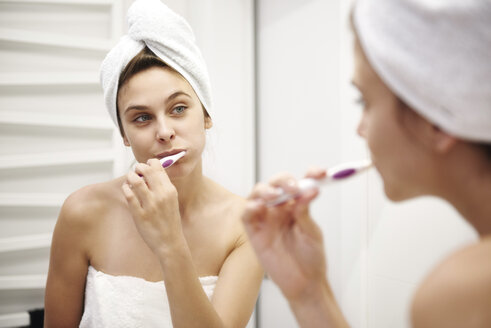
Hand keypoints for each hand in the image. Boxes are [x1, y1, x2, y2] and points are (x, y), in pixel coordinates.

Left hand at [122, 159, 182, 254]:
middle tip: (135, 171)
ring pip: (136, 181)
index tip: (145, 166)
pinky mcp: (140, 214)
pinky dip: (126, 189)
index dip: (149, 163)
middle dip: (138, 168)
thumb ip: (163, 185)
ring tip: (130, 179)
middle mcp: (161, 195)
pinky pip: (129, 196)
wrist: (170, 241)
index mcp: (170, 190)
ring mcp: (150, 205)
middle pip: (146, 171)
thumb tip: (152, 170)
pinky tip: (126, 189)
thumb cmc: (169, 219)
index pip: (158, 167)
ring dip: (130, 177)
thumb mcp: (172, 199)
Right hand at [242, 167, 327, 301]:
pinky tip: (260, 207)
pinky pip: (246, 214)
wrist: (304, 283)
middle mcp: (280, 208)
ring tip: (275, 195)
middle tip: (293, 187)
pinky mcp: (255, 232)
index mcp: (297, 205)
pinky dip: (250, 207)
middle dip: (284, 180)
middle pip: (276, 183)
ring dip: (265, 190)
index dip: (309, 174)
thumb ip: (305, 212)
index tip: (319, 173)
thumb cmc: (310, 258)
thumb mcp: (312, 233)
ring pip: (258, 193)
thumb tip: (308, 191)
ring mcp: (266, 218)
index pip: (300, 183)